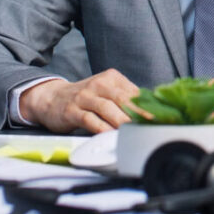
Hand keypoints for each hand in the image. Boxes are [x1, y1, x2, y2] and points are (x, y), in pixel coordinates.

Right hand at [20, 69, 146, 133]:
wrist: (52, 98)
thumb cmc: (86, 98)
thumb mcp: (106, 91)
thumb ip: (125, 98)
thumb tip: (152, 111)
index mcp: (111, 78)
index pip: (134, 93)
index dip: (148, 107)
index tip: (161, 118)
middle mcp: (98, 84)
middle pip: (123, 99)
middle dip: (139, 114)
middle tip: (150, 126)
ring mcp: (84, 97)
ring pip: (108, 109)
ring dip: (122, 122)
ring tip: (134, 133)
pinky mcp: (72, 111)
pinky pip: (90, 120)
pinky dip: (102, 129)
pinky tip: (111, 136)